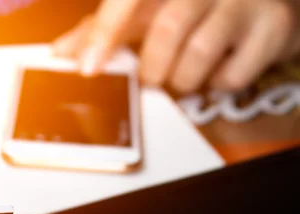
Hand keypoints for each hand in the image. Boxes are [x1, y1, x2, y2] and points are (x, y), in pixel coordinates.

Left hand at [54, 0, 299, 92]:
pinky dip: (217, 84)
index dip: (106, 31)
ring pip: (199, 54)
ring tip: (184, 74)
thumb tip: (60, 53)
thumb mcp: (145, 8)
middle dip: (153, 68)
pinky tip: (217, 70)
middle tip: (155, 76)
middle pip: (166, 31)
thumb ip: (103, 28)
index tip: (89, 68)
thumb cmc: (193, 6)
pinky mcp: (273, 27)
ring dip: (183, 79)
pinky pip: (233, 74)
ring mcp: (244, 0)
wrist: (262, 2)